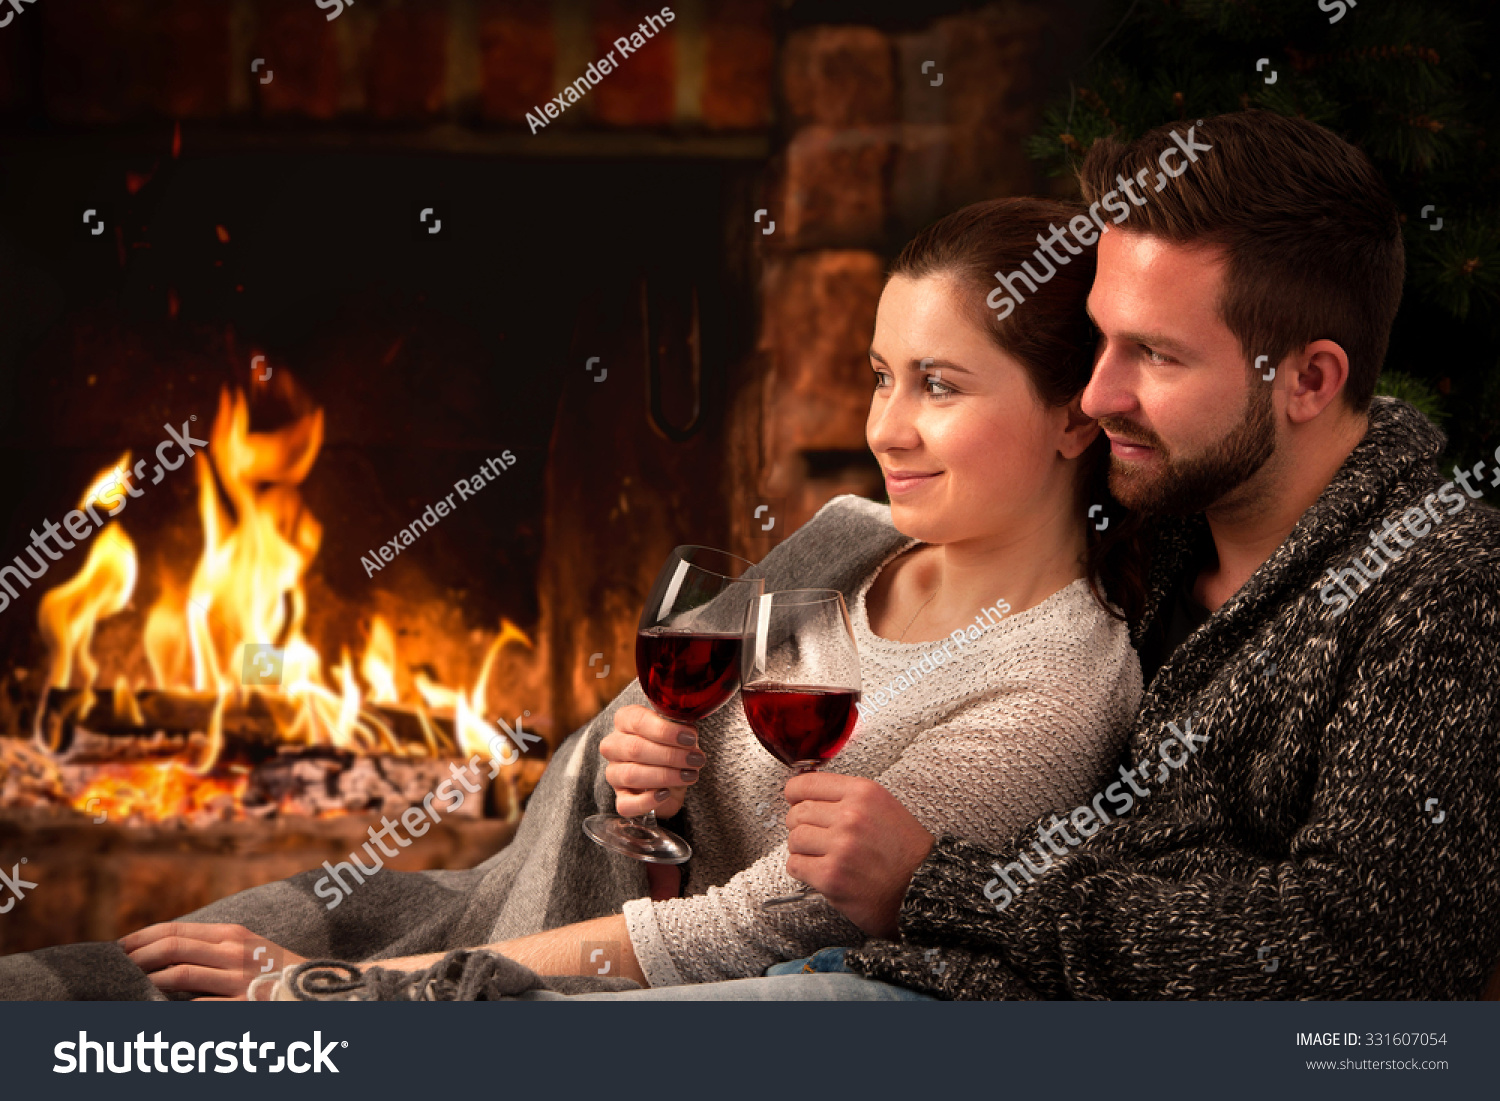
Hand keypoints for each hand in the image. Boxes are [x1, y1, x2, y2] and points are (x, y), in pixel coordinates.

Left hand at [120, 922, 305, 1000]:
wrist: (313, 991)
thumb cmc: (272, 972)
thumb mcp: (247, 949)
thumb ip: (210, 947)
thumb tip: (163, 952)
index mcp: (231, 934)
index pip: (174, 929)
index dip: (140, 937)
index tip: (118, 948)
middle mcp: (233, 952)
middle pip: (172, 948)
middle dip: (137, 958)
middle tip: (116, 967)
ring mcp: (238, 980)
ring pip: (180, 976)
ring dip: (149, 982)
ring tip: (130, 987)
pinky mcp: (242, 1006)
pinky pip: (198, 1007)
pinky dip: (174, 1009)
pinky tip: (158, 1011)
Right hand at [598, 703, 704, 817]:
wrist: (672, 773)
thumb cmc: (673, 746)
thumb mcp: (678, 732)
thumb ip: (681, 729)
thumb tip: (689, 735)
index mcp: (625, 720)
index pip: (638, 720)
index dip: (665, 730)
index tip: (690, 738)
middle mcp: (613, 745)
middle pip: (635, 748)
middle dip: (670, 755)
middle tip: (695, 759)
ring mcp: (614, 773)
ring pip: (631, 775)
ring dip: (665, 776)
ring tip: (689, 775)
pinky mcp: (620, 798)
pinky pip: (626, 804)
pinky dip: (647, 801)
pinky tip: (666, 794)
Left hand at [785, 773, 933, 939]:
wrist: (926, 888)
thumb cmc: (906, 851)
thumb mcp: (884, 807)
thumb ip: (849, 798)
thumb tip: (808, 794)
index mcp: (863, 793)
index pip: (805, 784)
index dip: (795, 796)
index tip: (795, 802)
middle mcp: (851, 816)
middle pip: (797, 813)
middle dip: (800, 826)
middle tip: (815, 838)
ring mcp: (840, 846)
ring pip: (794, 840)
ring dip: (802, 850)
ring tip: (821, 857)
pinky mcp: (832, 876)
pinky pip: (796, 866)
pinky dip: (803, 871)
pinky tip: (820, 872)